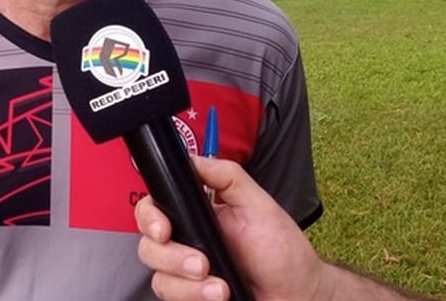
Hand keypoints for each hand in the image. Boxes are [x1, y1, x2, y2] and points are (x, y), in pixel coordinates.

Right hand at [135, 157, 326, 300]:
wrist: (297, 294)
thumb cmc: (283, 252)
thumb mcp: (258, 204)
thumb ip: (226, 176)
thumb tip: (192, 160)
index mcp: (196, 215)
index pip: (153, 209)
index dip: (149, 219)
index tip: (164, 230)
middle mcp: (187, 243)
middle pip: (148, 246)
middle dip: (172, 258)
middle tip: (202, 264)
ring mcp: (186, 274)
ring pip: (158, 277)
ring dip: (187, 285)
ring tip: (219, 287)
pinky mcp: (191, 296)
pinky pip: (171, 298)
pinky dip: (194, 298)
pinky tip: (218, 296)